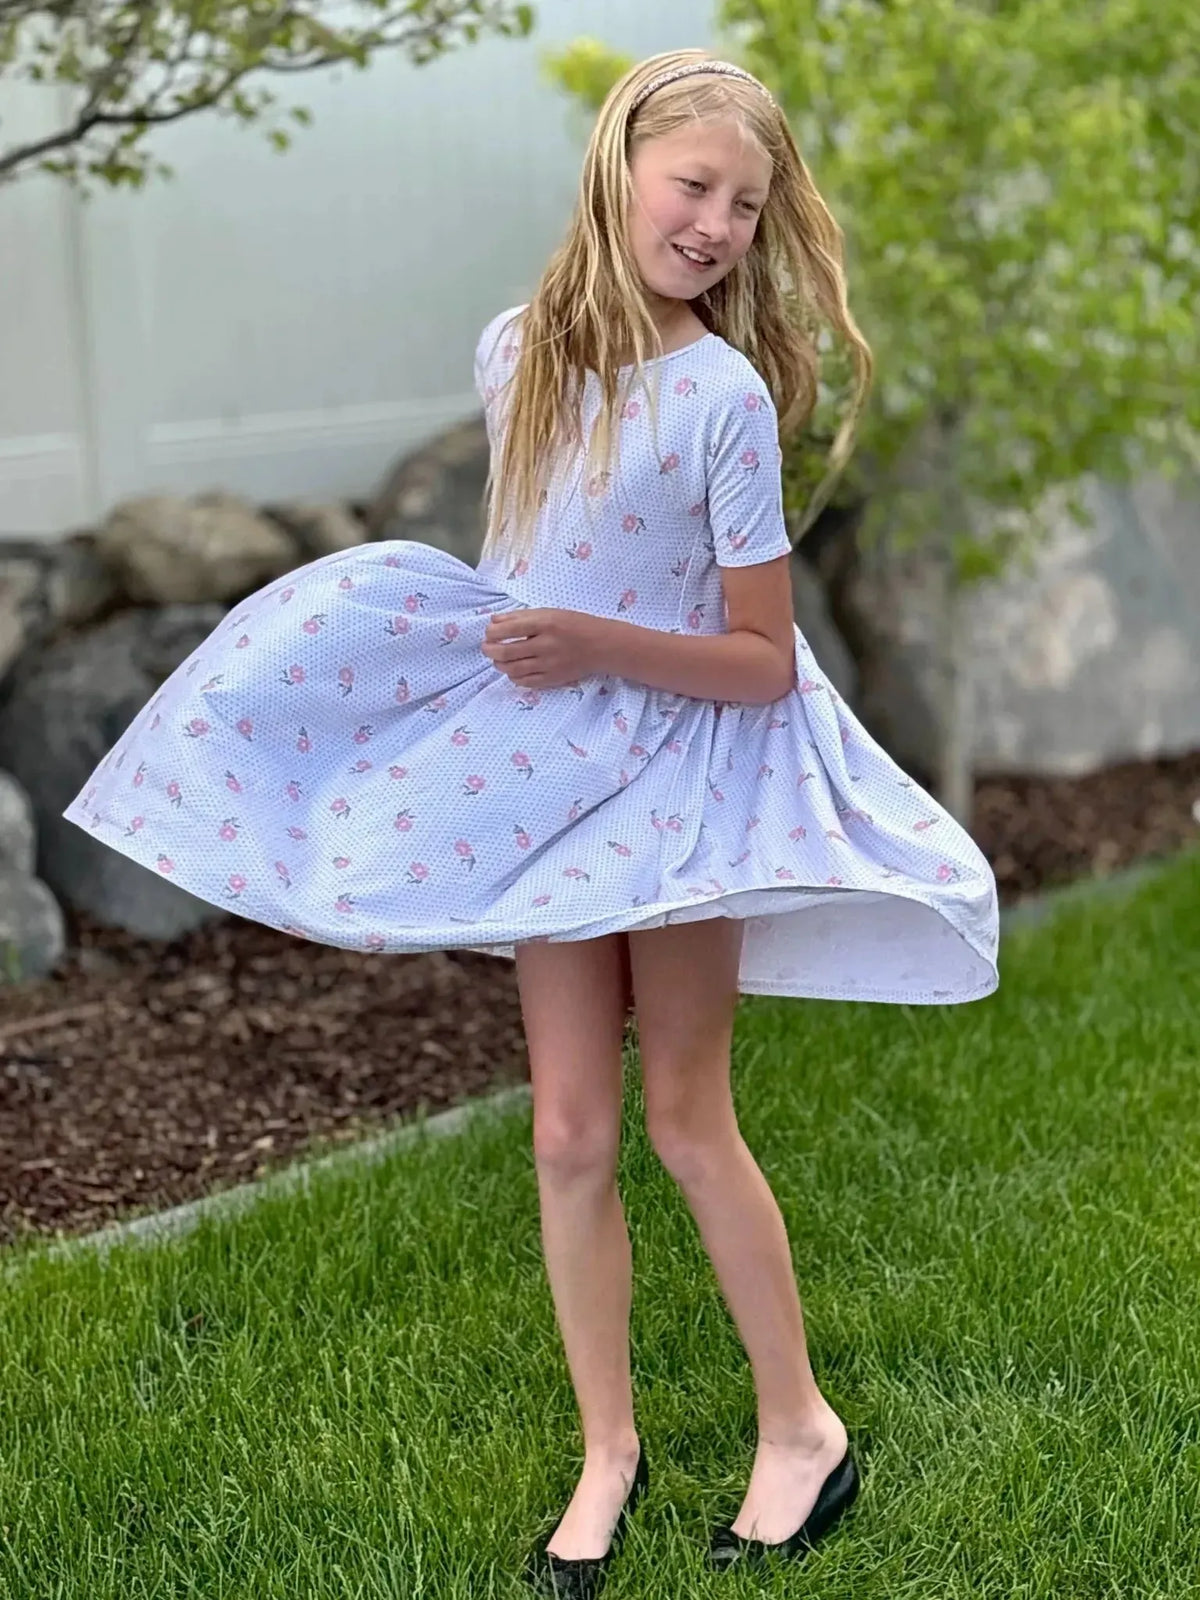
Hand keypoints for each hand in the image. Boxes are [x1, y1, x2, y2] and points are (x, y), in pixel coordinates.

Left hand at [481, 608, 606, 688]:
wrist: (600, 646)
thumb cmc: (573, 624)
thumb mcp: (549, 613)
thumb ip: (521, 616)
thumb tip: (494, 622)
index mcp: (545, 623)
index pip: (508, 629)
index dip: (492, 632)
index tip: (489, 632)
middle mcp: (546, 645)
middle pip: (507, 652)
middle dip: (490, 650)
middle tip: (486, 648)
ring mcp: (549, 664)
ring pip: (513, 669)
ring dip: (499, 664)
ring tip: (497, 659)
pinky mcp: (552, 679)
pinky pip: (525, 681)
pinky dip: (513, 676)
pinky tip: (513, 670)